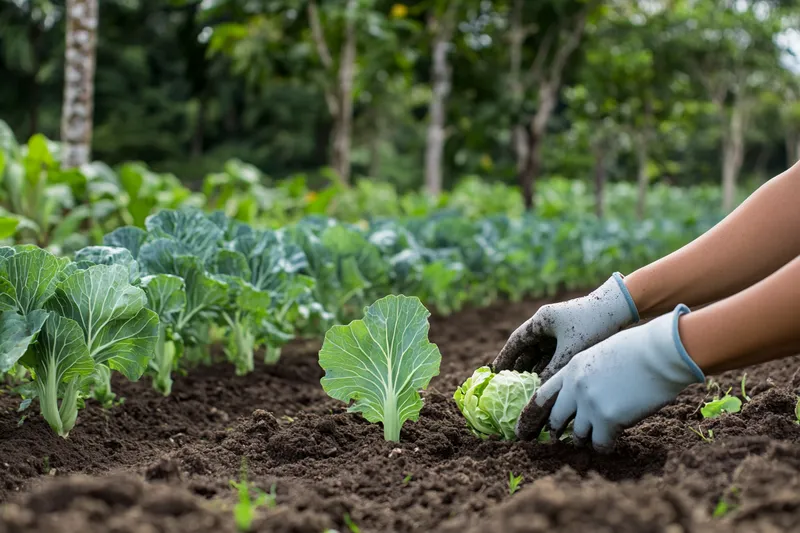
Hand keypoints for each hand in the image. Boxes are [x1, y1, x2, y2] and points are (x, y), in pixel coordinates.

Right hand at [492, 273, 638, 379]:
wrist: (621, 309)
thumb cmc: (593, 325)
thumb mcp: (570, 352)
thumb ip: (551, 372)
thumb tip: (538, 393)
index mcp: (541, 321)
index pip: (516, 341)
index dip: (505, 358)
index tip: (495, 373)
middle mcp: (548, 324)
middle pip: (528, 348)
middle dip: (520, 368)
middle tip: (510, 387)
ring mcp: (561, 330)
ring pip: (542, 353)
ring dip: (536, 369)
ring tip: (528, 389)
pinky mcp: (574, 336)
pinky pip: (556, 355)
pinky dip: (551, 368)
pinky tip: (549, 382)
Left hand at [514, 304, 705, 451]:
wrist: (660, 351)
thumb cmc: (639, 349)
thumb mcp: (600, 353)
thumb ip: (586, 374)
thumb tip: (581, 395)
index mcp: (571, 368)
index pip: (541, 395)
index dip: (531, 415)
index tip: (522, 429)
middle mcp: (575, 387)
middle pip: (555, 418)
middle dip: (555, 431)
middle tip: (556, 440)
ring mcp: (589, 403)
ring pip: (578, 434)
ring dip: (586, 437)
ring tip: (597, 435)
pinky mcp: (607, 418)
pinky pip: (599, 443)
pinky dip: (605, 446)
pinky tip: (613, 442)